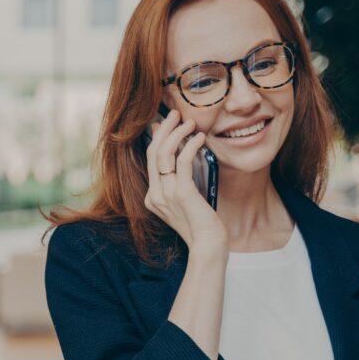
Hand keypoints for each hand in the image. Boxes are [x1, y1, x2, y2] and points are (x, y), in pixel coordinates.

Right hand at [144, 108, 226, 252]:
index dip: (158, 137)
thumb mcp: (186, 201)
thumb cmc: (202, 225)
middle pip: (153, 152)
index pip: (150, 159)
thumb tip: (184, 155)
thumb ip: (181, 182)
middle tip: (177, 114)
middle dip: (165, 129)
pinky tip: (200, 138)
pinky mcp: (181, 193)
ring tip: (191, 123)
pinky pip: (182, 161)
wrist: (208, 245)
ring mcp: (166, 195)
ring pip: (164, 153)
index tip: (168, 123)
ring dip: (177, 133)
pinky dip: (191, 145)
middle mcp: (155, 195)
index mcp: (152, 197)